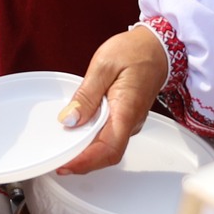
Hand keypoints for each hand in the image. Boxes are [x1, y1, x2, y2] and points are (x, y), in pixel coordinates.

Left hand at [55, 25, 171, 173]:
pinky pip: (109, 135)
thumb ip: (86, 94)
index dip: (86, 162)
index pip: (108, 149)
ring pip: (108, 146)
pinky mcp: (126, 118)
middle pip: (106, 153)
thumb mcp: (103, 65)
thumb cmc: (133, 52)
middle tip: (56, 161)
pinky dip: (92, 140)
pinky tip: (77, 134)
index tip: (65, 165)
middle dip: (82, 162)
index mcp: (126, 111)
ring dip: (86, 153)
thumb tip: (69, 120)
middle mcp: (131, 122)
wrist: (157, 48)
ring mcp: (130, 122)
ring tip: (63, 150)